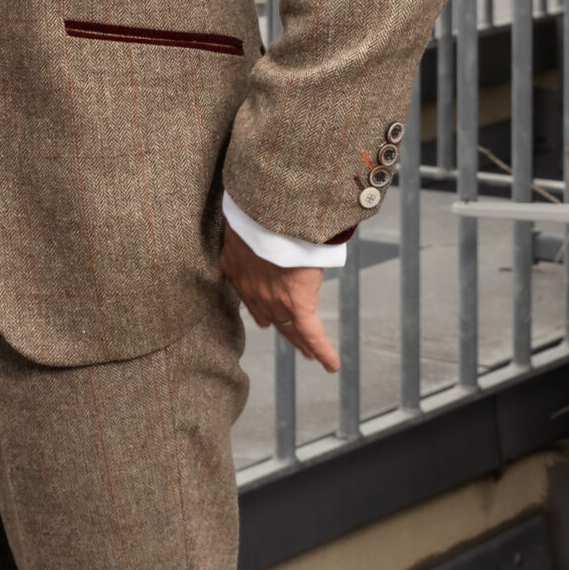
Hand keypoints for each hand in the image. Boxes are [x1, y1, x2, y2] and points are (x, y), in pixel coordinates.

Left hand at [219, 225, 337, 373]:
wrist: (266, 211)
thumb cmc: (255, 204)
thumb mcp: (243, 214)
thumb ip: (250, 222)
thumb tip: (259, 211)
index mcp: (236, 266)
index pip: (249, 295)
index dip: (260, 309)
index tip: (265, 318)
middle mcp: (252, 289)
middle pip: (269, 315)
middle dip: (281, 328)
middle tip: (292, 340)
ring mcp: (273, 299)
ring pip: (290, 328)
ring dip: (301, 342)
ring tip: (310, 354)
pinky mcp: (297, 303)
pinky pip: (312, 333)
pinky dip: (323, 351)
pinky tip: (332, 365)